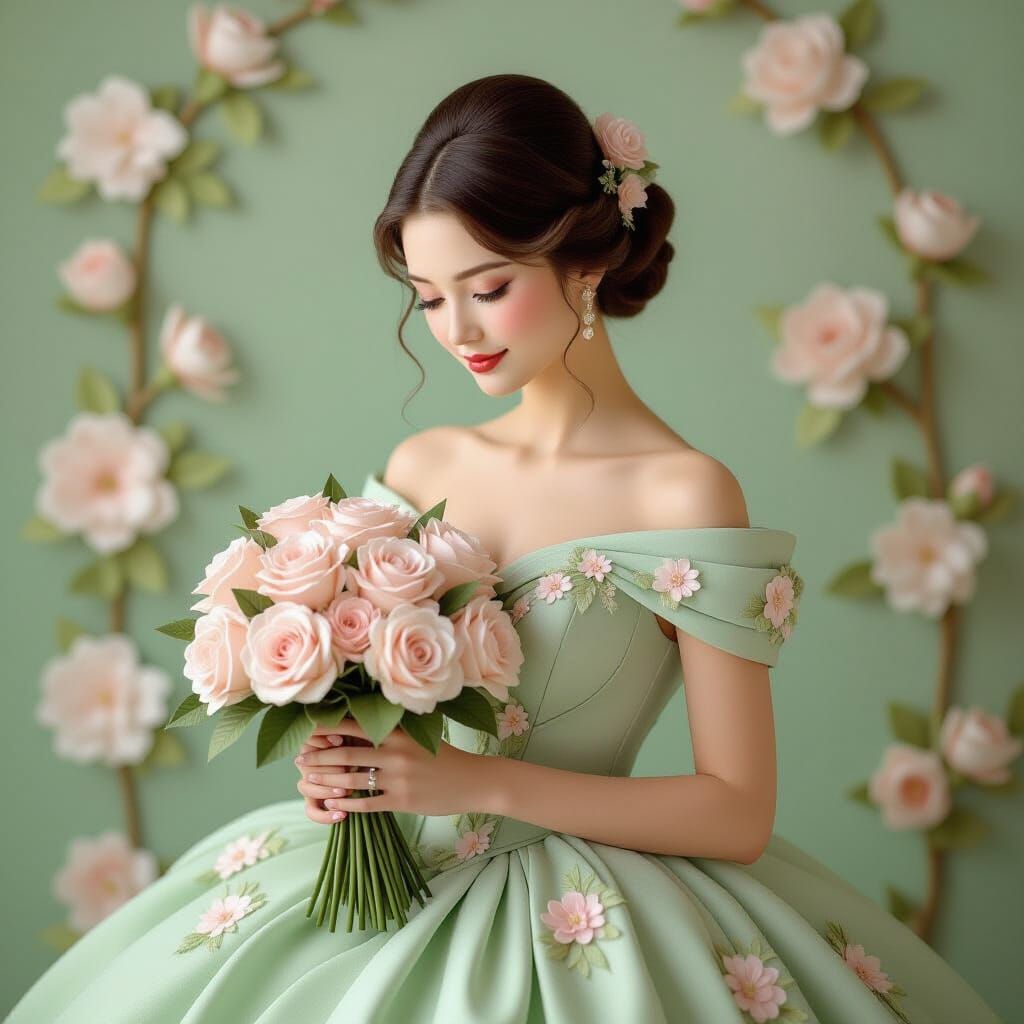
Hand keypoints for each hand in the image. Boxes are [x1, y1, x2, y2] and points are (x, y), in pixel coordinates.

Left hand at [294, 716, 482, 818]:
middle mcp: (396, 752)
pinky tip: (334, 804)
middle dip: (317, 757)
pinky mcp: (402, 801)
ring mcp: (398, 778)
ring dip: (325, 781)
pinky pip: (365, 803)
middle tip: (299, 760)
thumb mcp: (419, 736)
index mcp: (398, 732)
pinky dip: (346, 804)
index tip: (307, 730)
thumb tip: (355, 726)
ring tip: (309, 782)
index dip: (327, 728)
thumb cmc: (444, 757)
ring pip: (350, 780)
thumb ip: (391, 732)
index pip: (353, 725)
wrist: (473, 781)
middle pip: (344, 753)